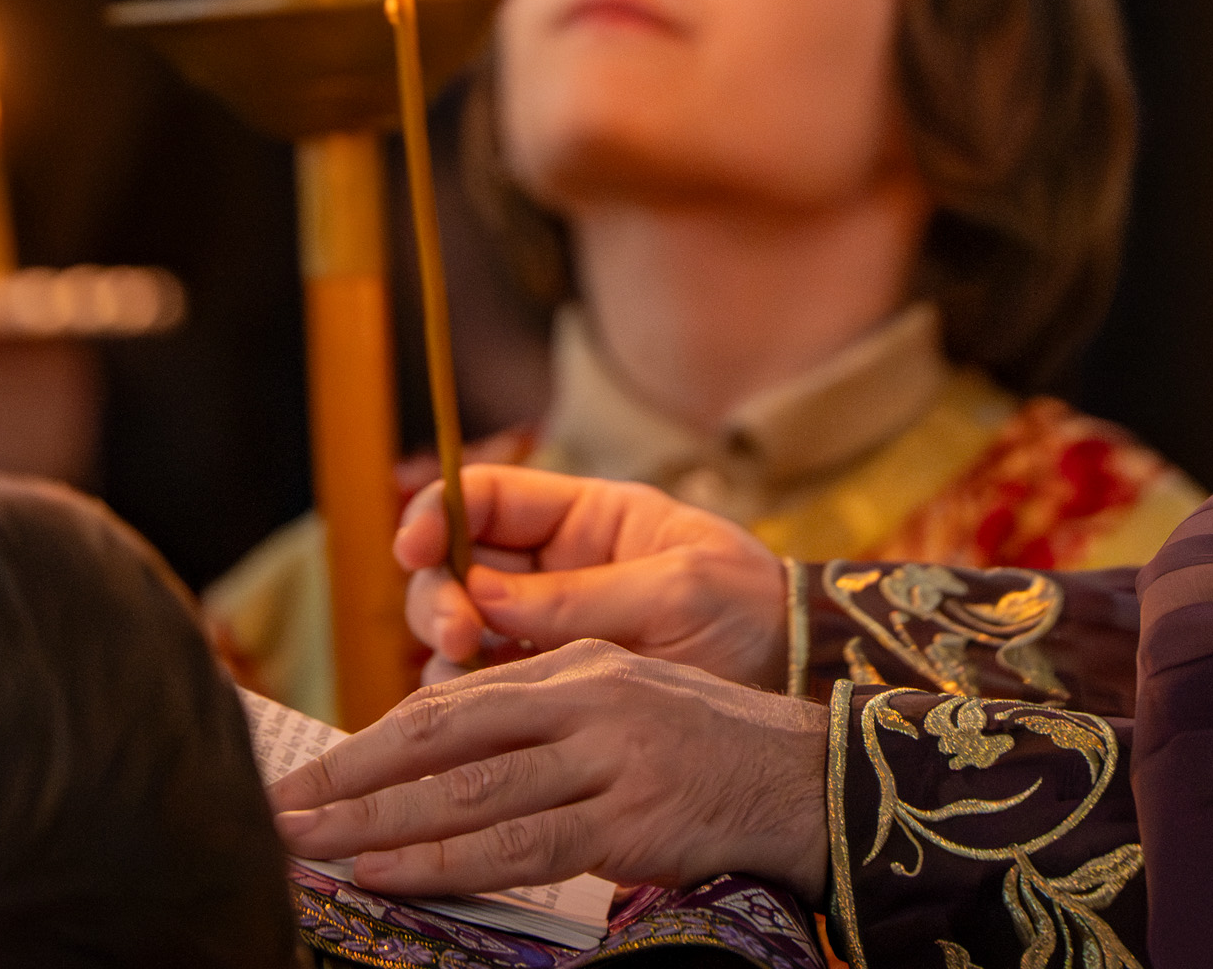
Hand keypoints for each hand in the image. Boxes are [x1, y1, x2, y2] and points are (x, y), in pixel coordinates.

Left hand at [270, 639, 828, 898]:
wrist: (808, 776)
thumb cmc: (706, 750)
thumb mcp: (621, 706)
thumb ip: (538, 726)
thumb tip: (440, 765)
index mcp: (573, 665)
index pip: (448, 705)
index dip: (367, 744)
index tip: (304, 777)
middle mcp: (583, 698)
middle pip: (439, 740)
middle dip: (347, 779)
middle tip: (277, 811)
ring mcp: (606, 756)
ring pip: (468, 793)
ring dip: (375, 822)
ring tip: (307, 845)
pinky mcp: (628, 816)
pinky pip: (517, 843)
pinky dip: (443, 859)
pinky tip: (388, 869)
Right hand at [399, 465, 783, 687]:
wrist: (795, 677)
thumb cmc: (749, 611)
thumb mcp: (676, 589)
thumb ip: (580, 595)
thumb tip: (482, 596)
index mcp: (584, 517)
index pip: (484, 497)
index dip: (436, 514)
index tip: (416, 550)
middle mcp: (552, 570)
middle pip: (453, 566)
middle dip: (437, 592)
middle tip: (458, 632)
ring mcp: (546, 632)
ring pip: (458, 631)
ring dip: (446, 649)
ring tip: (472, 670)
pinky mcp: (550, 692)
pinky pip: (485, 691)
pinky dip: (468, 702)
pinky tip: (478, 715)